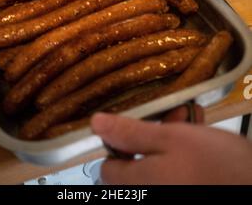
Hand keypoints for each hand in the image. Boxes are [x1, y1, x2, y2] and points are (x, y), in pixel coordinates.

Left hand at [91, 112, 251, 183]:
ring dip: (170, 140)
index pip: (108, 169)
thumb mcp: (171, 138)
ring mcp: (168, 191)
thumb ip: (130, 133)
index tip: (139, 125)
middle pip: (135, 166)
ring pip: (157, 166)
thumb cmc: (215, 163)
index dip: (119, 143)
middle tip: (174, 116)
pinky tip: (199, 133)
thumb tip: (95, 123)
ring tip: (192, 119)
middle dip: (151, 136)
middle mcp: (149, 194)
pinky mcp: (186, 189)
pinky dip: (182, 155)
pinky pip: (175, 173)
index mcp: (138, 184)